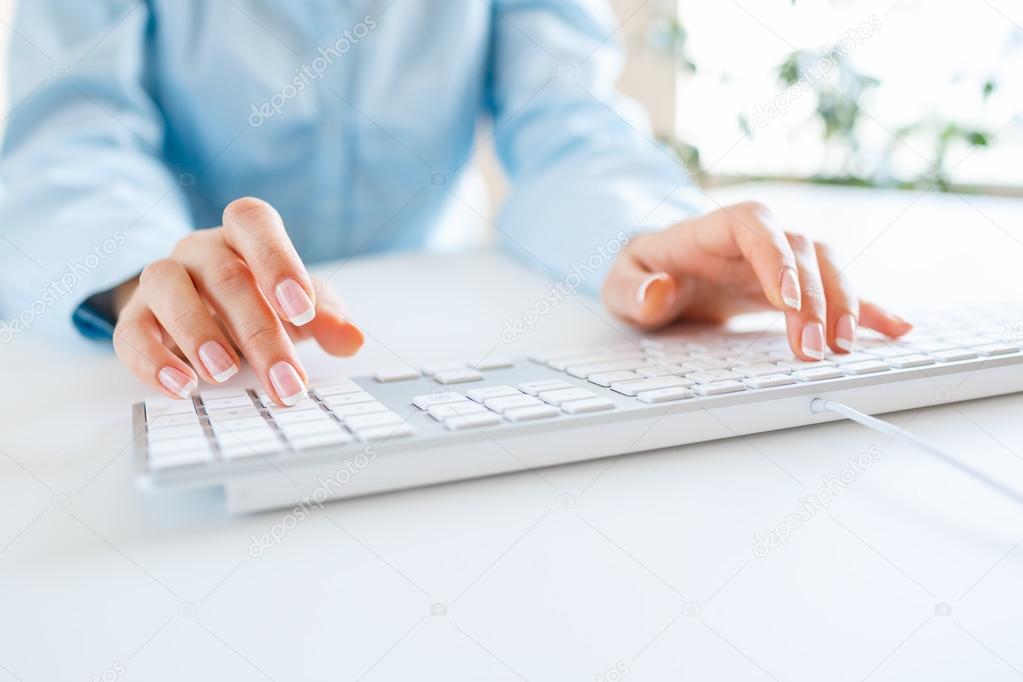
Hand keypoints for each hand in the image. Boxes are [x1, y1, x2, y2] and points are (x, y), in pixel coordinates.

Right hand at [113, 197, 363, 403]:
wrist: (205, 319)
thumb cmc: (259, 304)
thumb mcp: (300, 309)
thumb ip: (329, 319)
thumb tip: (353, 338)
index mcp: (241, 236)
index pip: (252, 221)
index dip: (277, 259)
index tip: (302, 309)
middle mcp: (198, 250)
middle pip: (225, 276)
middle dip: (260, 332)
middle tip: (286, 380)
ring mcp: (161, 279)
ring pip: (167, 287)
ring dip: (198, 334)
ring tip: (225, 373)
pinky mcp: (134, 317)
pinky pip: (130, 332)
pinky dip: (153, 362)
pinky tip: (183, 387)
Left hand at [602, 201, 910, 359]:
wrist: (658, 274)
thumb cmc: (643, 275)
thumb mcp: (620, 283)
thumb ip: (633, 289)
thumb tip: (658, 291)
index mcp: (716, 228)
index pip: (756, 227)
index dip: (775, 260)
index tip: (785, 301)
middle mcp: (758, 238)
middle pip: (801, 252)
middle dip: (813, 299)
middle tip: (815, 348)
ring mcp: (782, 260)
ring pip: (828, 267)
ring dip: (844, 304)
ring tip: (845, 347)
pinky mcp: (797, 286)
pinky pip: (839, 291)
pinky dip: (869, 309)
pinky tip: (897, 329)